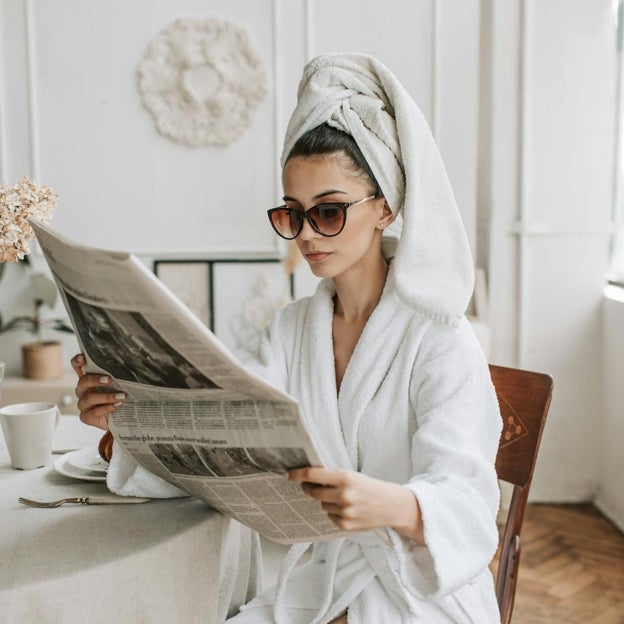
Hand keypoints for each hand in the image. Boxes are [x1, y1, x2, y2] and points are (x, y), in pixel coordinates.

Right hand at [71, 354, 124, 429]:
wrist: (120, 419)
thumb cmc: (118, 397)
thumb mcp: (119, 384)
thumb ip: (119, 375)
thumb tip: (134, 364)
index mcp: (89, 379)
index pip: (78, 367)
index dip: (78, 361)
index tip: (83, 358)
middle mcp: (84, 390)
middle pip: (83, 382)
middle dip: (95, 379)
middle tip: (109, 379)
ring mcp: (83, 404)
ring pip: (89, 398)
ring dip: (107, 396)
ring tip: (122, 396)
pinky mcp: (86, 417)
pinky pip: (93, 412)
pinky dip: (107, 408)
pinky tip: (117, 405)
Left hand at [288, 467, 423, 541]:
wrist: (391, 506)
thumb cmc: (370, 487)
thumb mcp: (353, 475)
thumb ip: (332, 477)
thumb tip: (308, 478)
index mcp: (345, 478)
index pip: (313, 475)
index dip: (299, 474)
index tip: (290, 474)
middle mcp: (344, 495)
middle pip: (313, 491)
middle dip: (309, 488)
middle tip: (310, 485)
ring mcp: (344, 512)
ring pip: (322, 504)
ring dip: (325, 500)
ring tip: (341, 498)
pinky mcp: (345, 525)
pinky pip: (329, 516)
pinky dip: (334, 512)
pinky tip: (347, 509)